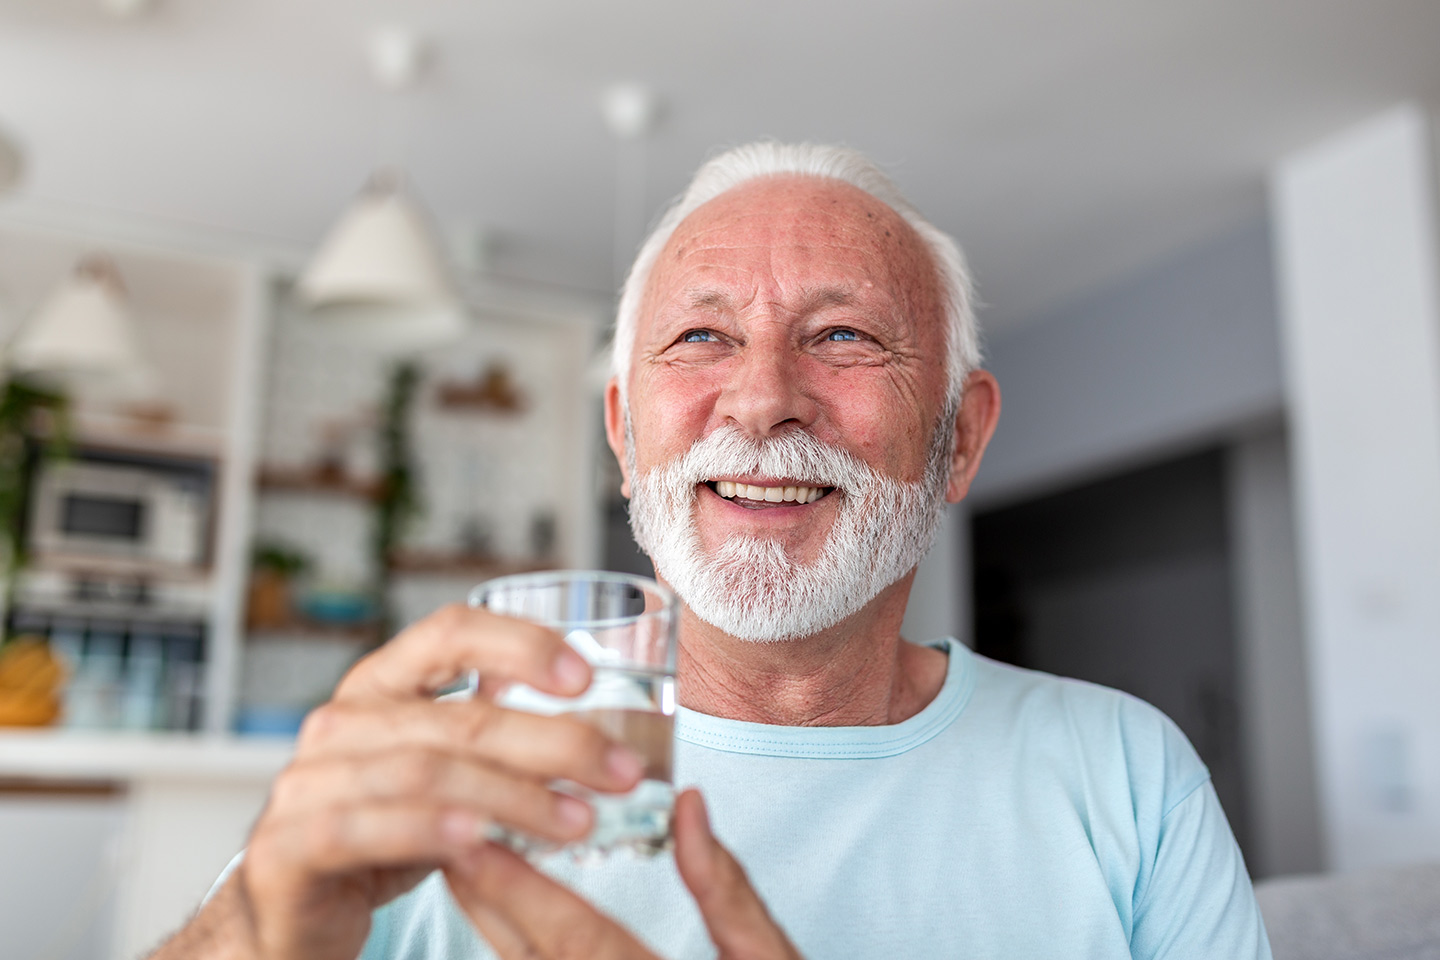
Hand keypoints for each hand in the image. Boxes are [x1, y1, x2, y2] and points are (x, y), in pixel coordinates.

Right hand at [151, 604, 644, 959]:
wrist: (291, 913)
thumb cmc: (382, 836)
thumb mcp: (444, 776)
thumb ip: (497, 743)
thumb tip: (602, 732)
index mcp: (381, 686)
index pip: (451, 631)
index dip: (522, 644)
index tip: (587, 678)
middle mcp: (342, 722)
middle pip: (460, 717)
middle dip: (554, 742)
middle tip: (620, 771)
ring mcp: (306, 782)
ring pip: (425, 773)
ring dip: (514, 797)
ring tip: (578, 821)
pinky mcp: (286, 847)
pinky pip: (363, 828)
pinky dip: (428, 830)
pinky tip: (482, 842)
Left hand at [447, 789, 802, 959]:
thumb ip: (727, 890)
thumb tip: (690, 806)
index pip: (575, 939)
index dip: (521, 888)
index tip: (475, 839)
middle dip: (486, 901)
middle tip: (446, 838)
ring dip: (495, 932)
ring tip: (467, 876)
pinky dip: (523, 959)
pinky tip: (508, 931)